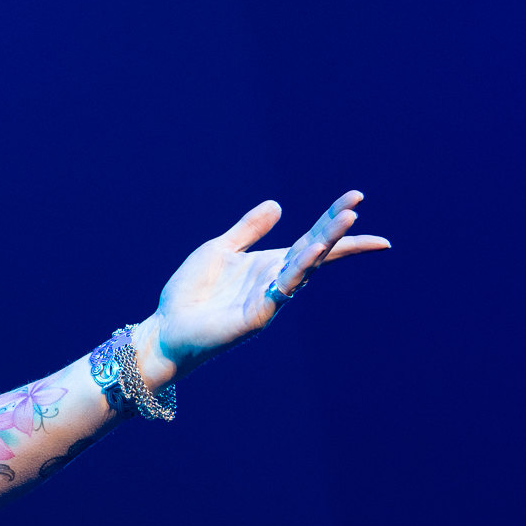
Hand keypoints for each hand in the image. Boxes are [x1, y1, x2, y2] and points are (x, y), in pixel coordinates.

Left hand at [143, 190, 390, 380]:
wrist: (167, 327)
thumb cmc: (191, 293)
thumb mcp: (220, 250)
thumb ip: (248, 230)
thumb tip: (277, 204)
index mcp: (270, 263)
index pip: (311, 238)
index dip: (332, 219)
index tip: (357, 197)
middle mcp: (277, 280)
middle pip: (316, 250)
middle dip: (339, 230)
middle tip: (356, 206)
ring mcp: (271, 298)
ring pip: (306, 267)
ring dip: (326, 243)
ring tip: (346, 219)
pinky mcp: (258, 315)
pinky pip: (284, 289)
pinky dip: (299, 269)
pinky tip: (313, 250)